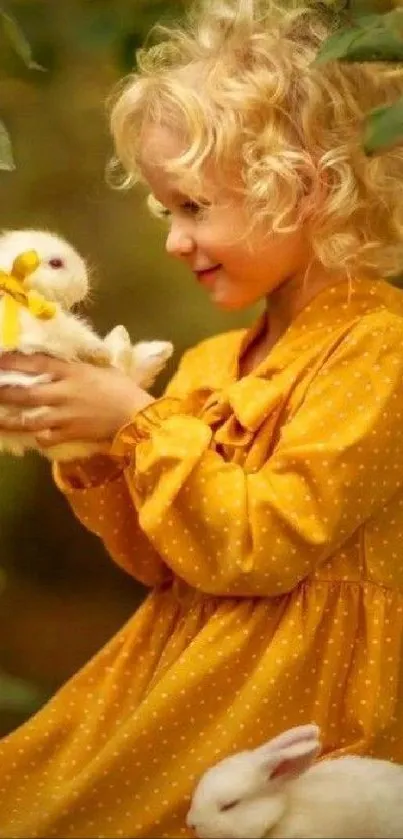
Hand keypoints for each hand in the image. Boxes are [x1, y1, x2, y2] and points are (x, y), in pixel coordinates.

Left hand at [0, 353, 154, 447]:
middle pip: (26, 393)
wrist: (137, 415)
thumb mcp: (101, 369)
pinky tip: (34, 436)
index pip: (37, 363)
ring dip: (10, 420)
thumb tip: (63, 365)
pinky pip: (47, 437)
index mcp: (72, 372)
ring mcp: (66, 415)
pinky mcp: (71, 433)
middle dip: (4, 392)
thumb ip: (79, 368)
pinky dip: (39, 437)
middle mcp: (64, 392)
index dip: (14, 362)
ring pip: (30, 419)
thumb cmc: (123, 388)